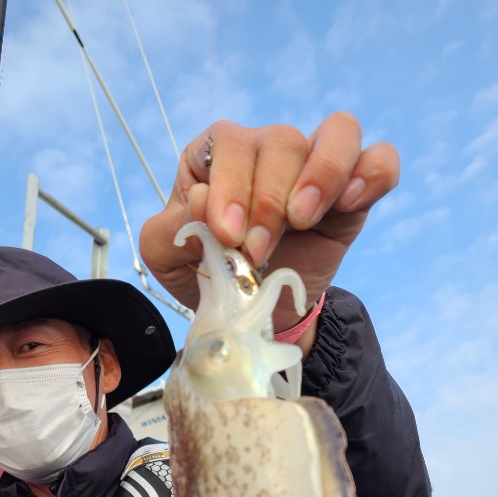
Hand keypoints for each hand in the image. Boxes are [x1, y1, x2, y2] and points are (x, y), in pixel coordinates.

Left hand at [139, 113, 398, 341]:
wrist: (254, 314)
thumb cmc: (210, 276)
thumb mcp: (167, 262)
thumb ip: (168, 232)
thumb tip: (200, 201)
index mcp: (218, 157)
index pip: (230, 143)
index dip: (230, 185)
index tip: (229, 234)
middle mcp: (269, 150)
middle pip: (282, 140)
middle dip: (269, 200)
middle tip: (258, 252)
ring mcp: (316, 166)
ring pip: (337, 133)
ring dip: (321, 175)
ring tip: (302, 220)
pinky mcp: (353, 193)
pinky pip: (379, 161)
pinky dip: (373, 173)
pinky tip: (352, 202)